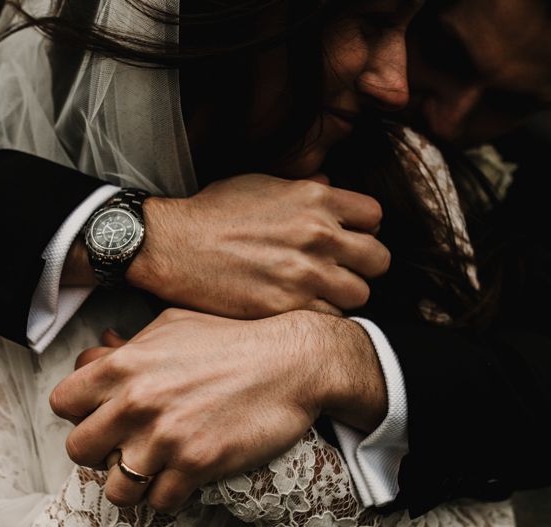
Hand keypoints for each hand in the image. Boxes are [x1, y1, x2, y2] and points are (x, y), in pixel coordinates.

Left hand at [50, 308, 386, 512]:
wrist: (290, 362)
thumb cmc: (229, 340)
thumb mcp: (170, 327)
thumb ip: (126, 348)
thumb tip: (94, 353)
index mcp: (123, 365)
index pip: (61, 403)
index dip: (78, 413)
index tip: (99, 417)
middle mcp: (136, 402)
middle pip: (78, 451)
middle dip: (98, 453)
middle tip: (122, 447)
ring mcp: (166, 437)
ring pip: (116, 489)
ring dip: (131, 484)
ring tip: (151, 471)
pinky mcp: (198, 464)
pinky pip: (161, 502)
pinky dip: (170, 495)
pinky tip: (184, 477)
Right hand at [126, 174, 388, 316]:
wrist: (172, 244)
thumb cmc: (212, 212)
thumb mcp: (261, 183)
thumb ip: (304, 188)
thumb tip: (330, 185)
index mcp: (315, 200)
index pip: (374, 218)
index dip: (364, 231)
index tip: (348, 242)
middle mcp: (317, 235)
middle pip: (378, 260)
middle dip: (363, 267)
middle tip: (341, 272)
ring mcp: (303, 273)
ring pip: (359, 294)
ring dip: (344, 295)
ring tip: (320, 294)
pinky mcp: (284, 306)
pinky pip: (330, 319)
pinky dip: (320, 316)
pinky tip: (299, 308)